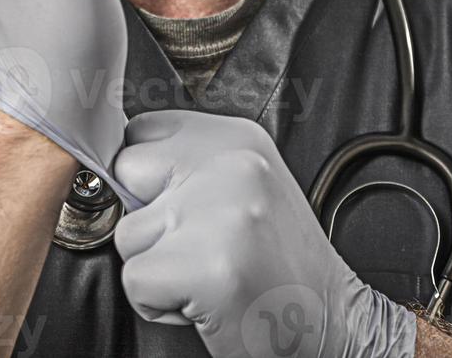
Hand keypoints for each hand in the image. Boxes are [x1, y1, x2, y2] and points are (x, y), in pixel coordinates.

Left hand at [113, 110, 415, 356]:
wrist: (333, 320)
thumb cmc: (277, 259)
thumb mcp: (243, 184)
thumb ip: (189, 164)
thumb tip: (118, 167)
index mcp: (237, 136)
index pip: (142, 131)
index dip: (147, 177)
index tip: (176, 204)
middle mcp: (230, 162)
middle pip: (126, 171)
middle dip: (146, 216)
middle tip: (195, 243)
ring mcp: (219, 211)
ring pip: (128, 234)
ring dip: (156, 266)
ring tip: (205, 271)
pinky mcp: (207, 265)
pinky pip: (136, 282)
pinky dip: (160, 304)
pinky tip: (204, 299)